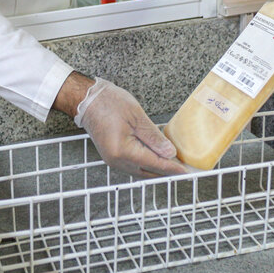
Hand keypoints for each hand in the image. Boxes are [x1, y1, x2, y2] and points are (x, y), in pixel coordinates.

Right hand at [73, 78, 187, 177]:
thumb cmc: (109, 103)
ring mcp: (113, 160)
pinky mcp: (111, 156)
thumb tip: (169, 153)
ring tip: (172, 164)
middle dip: (166, 172)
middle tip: (183, 169)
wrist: (87, 100)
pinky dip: (146, 164)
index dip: (172, 168)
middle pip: (148, 173)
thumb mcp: (137, 117)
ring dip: (156, 169)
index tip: (186, 172)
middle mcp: (117, 161)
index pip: (154, 164)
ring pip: (140, 172)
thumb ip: (154, 137)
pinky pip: (133, 166)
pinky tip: (155, 158)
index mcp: (123, 151)